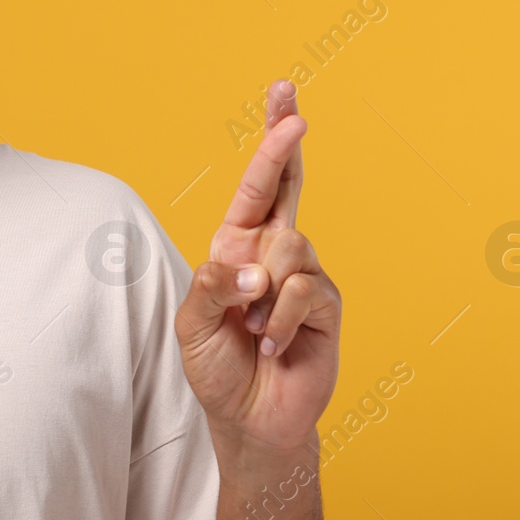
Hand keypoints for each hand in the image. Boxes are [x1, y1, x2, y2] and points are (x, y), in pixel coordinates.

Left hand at [174, 80, 340, 453]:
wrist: (248, 419)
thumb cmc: (217, 366)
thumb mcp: (194, 322)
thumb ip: (214, 284)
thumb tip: (255, 268)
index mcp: (238, 245)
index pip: (258, 185)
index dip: (271, 143)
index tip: (286, 100)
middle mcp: (274, 252)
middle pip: (289, 184)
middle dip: (286, 142)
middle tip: (293, 104)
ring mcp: (305, 276)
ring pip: (288, 246)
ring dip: (260, 293)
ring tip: (252, 329)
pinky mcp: (326, 307)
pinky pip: (301, 291)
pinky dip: (276, 323)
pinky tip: (271, 347)